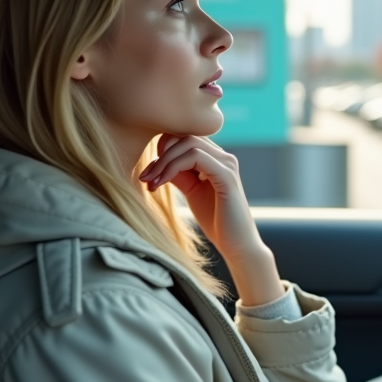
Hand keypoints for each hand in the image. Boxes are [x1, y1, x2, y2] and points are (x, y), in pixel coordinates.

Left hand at [139, 135, 281, 304]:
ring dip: (164, 161)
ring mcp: (227, 164)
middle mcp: (224, 157)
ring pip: (189, 143)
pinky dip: (172, 168)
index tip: (148, 173)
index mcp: (216, 159)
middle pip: (185, 136)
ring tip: (151, 182)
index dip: (162, 150)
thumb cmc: (216, 220)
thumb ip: (179, 174)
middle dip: (159, 154)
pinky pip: (195, 158)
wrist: (236, 245)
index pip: (185, 138)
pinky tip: (160, 184)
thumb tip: (157, 162)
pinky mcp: (227, 176)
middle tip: (145, 177)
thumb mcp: (192, 191)